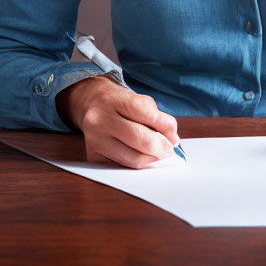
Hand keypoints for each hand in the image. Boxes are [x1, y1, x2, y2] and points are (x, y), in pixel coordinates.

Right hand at [55, 75, 180, 168]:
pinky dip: (137, 163)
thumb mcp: (138, 99)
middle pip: (141, 140)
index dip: (167, 127)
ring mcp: (95, 140)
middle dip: (162, 147)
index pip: (148, 115)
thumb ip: (157, 117)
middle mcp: (101, 120)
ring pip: (133, 159)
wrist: (91, 102)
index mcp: (115, 100)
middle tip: (169, 149)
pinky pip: (123, 167)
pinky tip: (142, 155)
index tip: (174, 136)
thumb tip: (172, 140)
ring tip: (157, 152)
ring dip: (152, 158)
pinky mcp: (93, 156)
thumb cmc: (119, 101)